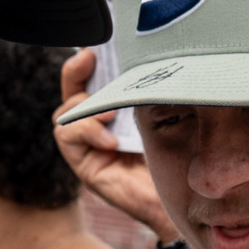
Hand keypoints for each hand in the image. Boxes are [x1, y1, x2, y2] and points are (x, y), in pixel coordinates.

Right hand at [53, 50, 176, 245]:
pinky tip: (109, 142)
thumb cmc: (180, 159)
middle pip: (74, 92)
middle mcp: (99, 127)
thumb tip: (146, 61)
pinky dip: (87, 133)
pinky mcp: (85, 166)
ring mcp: (89, 146)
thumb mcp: (166, 116)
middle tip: (88, 58)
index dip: (90, 62)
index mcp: (119, 111)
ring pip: (65, 114)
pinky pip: (68, 138)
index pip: (96, 81)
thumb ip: (149, 93)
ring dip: (85, 108)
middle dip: (75, 71)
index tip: (95, 46)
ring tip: (112, 112)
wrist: (183, 202)